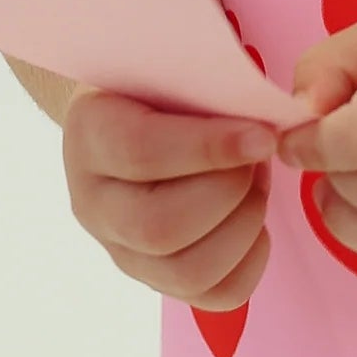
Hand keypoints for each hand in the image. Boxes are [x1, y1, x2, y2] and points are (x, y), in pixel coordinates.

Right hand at [62, 90, 276, 309]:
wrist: (134, 111)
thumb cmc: (161, 80)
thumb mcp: (169, 61)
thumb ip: (203, 78)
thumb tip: (267, 111)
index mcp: (89, 133)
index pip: (141, 152)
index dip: (210, 148)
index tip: (264, 135)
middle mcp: (93, 202)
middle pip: (161, 227)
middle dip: (230, 192)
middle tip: (259, 154)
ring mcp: (120, 249)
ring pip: (188, 271)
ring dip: (244, 225)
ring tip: (256, 182)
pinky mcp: (155, 278)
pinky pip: (214, 296)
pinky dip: (251, 260)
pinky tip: (254, 218)